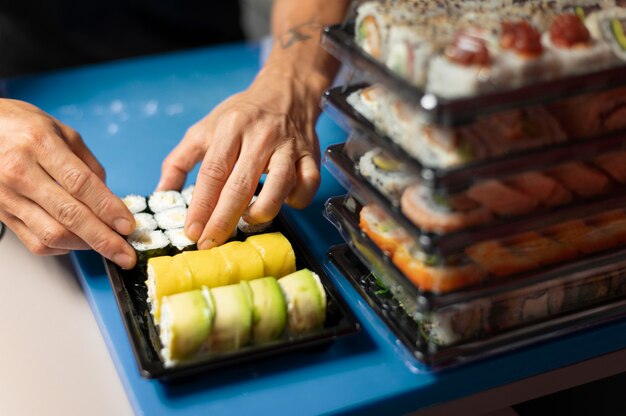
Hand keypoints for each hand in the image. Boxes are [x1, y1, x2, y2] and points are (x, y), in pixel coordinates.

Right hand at [0, 99, 136, 267]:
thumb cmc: (21, 127)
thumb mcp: (61, 131)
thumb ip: (88, 164)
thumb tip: (111, 198)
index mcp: (40, 145)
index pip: (81, 184)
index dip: (108, 208)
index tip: (128, 225)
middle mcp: (21, 172)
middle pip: (69, 214)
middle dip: (104, 239)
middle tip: (126, 254)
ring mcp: (7, 196)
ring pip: (52, 234)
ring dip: (86, 246)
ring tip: (108, 247)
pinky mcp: (1, 214)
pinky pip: (36, 242)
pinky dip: (63, 247)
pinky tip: (78, 242)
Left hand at [157, 66, 321, 248]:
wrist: (284, 92)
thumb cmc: (241, 116)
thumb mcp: (204, 129)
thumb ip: (179, 161)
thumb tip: (161, 194)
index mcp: (231, 128)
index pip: (212, 173)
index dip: (201, 206)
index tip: (191, 231)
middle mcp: (261, 136)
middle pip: (241, 185)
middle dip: (223, 220)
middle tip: (210, 243)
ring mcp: (289, 146)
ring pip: (280, 186)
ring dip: (262, 212)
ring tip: (247, 220)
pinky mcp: (311, 155)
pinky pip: (308, 184)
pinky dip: (296, 200)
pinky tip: (283, 202)